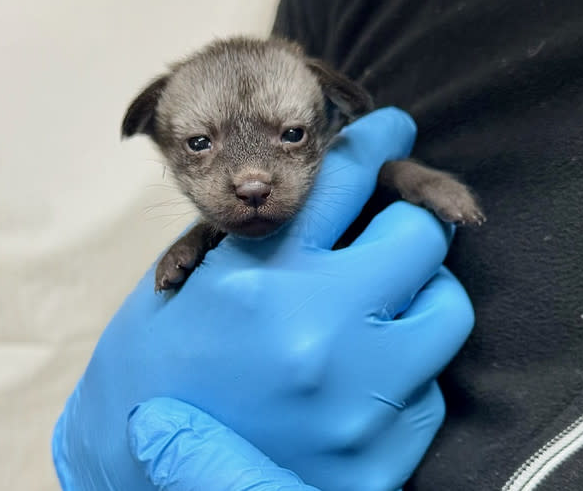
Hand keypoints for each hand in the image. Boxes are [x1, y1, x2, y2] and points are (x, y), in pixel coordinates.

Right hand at [52, 108, 473, 490]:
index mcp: (265, 279)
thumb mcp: (193, 285)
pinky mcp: (379, 462)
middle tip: (385, 240)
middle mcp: (320, 334)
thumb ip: (265, 238)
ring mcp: (359, 403)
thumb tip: (331, 204)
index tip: (393, 127)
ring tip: (377, 313)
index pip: (346, 179)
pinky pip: (431, 390)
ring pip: (446, 312)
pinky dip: (407, 373)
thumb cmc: (153, 368)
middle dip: (408, 227)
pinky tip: (363, 380)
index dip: (375, 140)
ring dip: (419, 300)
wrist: (136, 474)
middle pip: (419, 237)